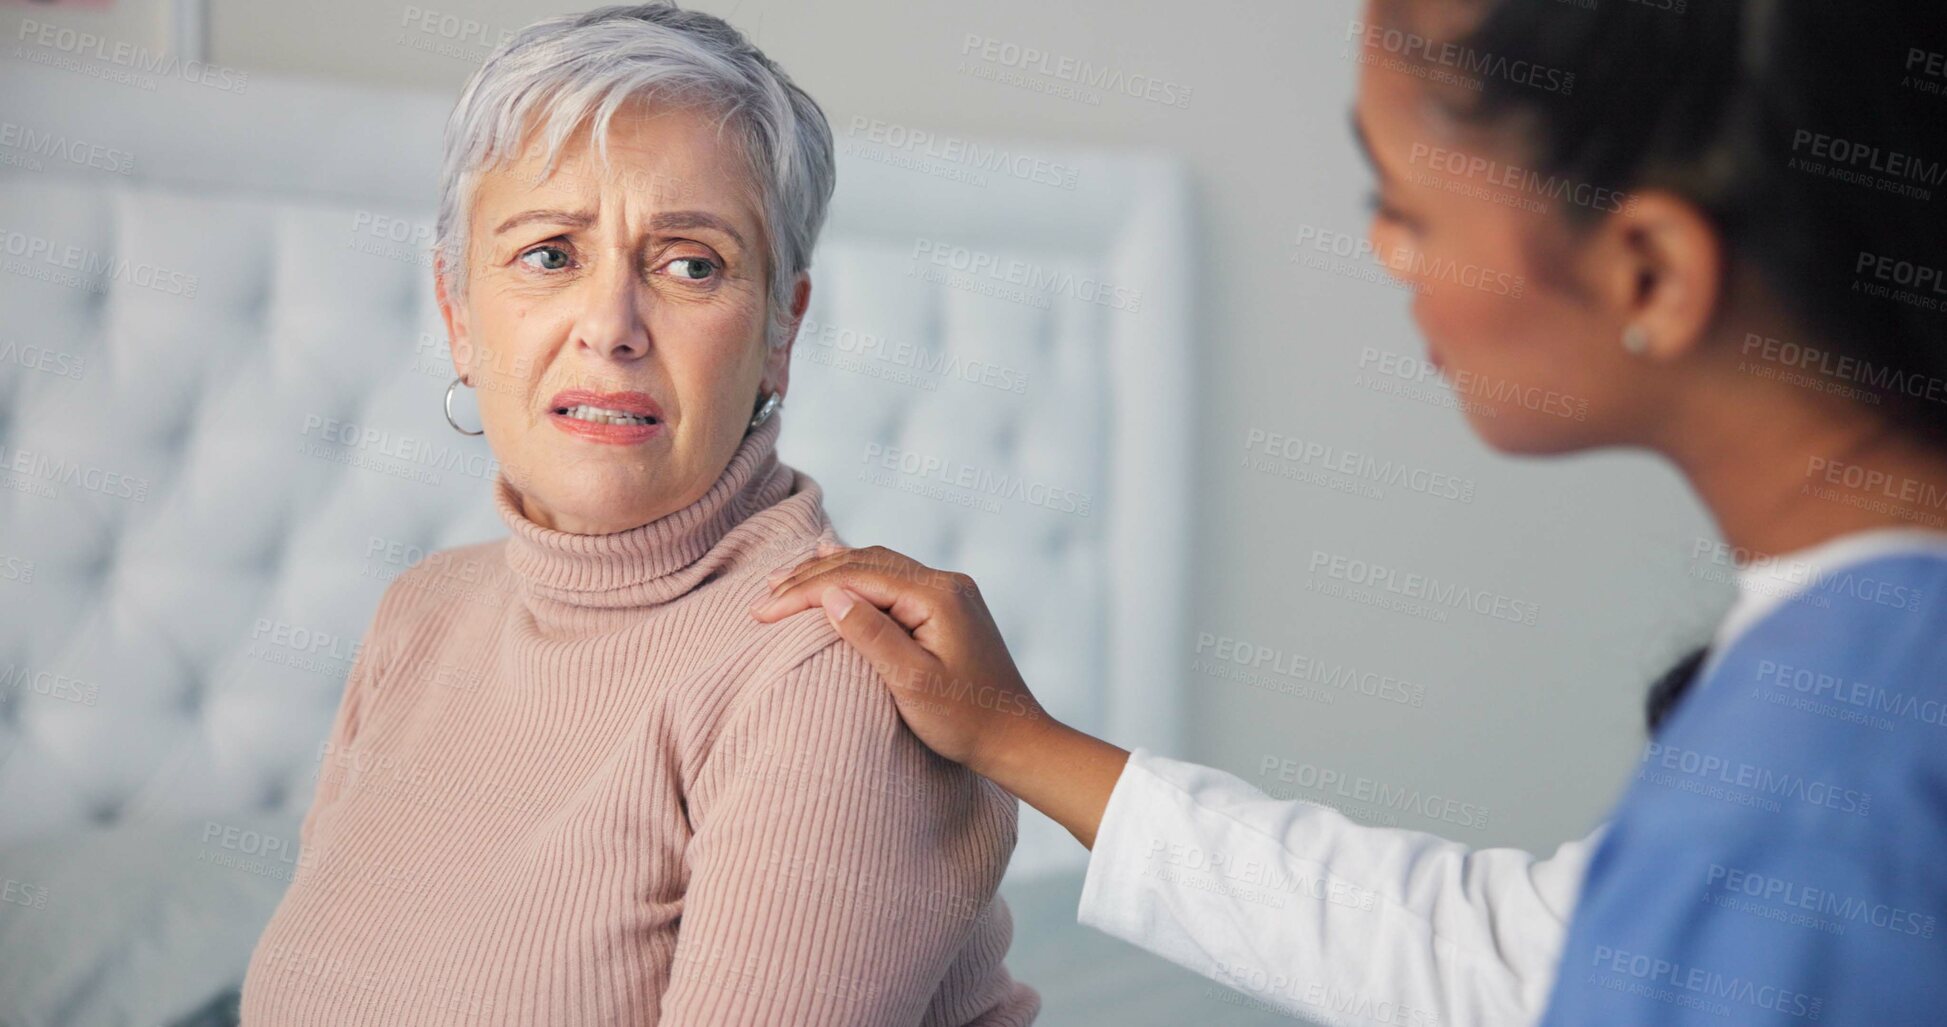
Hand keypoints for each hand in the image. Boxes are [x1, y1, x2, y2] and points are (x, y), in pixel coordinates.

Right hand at [749, 543, 1044, 774]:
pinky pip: (894, 580)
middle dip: (811, 576)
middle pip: (866, 564)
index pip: (856, 579)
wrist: (1016, 739)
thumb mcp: (912, 684)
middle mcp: (946, 583)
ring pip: (878, 567)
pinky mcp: (949, 608)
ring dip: (832, 573)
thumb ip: (872, 635)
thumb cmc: (966, 721)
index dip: (805, 592)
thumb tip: (831, 596)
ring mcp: (950, 593)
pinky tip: (839, 569)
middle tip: (766, 592)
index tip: (763, 611)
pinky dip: (858, 577)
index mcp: (937, 596)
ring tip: (788, 579)